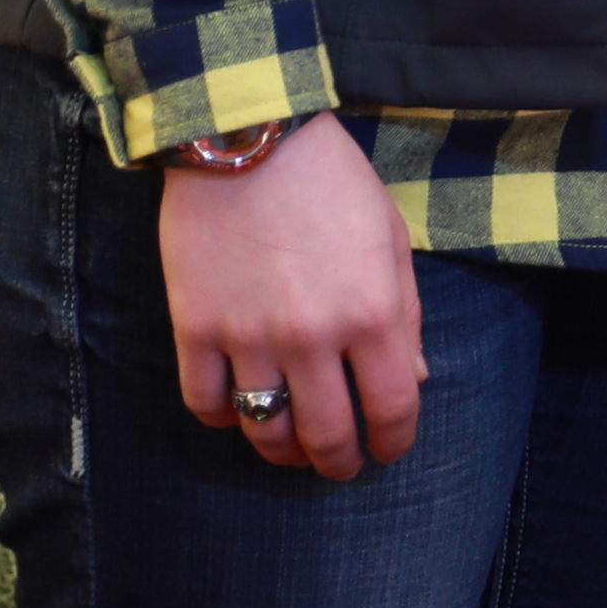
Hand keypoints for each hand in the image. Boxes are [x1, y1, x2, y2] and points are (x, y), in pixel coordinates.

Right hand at [161, 128, 424, 478]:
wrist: (249, 140)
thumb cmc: (332, 184)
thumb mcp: (390, 240)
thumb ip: (404, 314)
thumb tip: (412, 378)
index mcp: (373, 312)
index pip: (391, 406)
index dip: (394, 440)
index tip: (390, 450)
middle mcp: (312, 337)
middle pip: (326, 433)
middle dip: (339, 461)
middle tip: (341, 467)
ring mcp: (248, 337)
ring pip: (263, 429)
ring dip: (281, 451)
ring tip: (292, 450)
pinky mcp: (194, 329)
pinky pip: (206, 403)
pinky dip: (222, 419)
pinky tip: (238, 411)